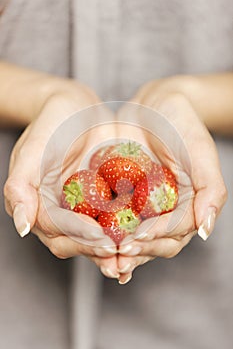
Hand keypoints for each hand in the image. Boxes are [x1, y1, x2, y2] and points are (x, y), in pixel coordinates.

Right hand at [4, 84, 120, 278]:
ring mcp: (85, 209)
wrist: (77, 108)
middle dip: (99, 249)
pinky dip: (130, 228)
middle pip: (78, 241)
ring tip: (135, 252)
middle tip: (121, 253)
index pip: (57, 230)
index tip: (101, 238)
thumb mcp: (32, 151)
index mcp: (41, 206)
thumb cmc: (51, 125)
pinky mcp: (106, 201)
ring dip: (116, 249)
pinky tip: (147, 232)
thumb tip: (22, 227)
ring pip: (99, 236)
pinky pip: (117, 218)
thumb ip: (20, 187)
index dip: (79, 236)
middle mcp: (62, 213)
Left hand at [115, 82, 226, 283]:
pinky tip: (89, 239)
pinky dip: (101, 231)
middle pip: (153, 242)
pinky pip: (110, 218)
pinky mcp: (120, 197)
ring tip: (103, 259)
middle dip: (137, 252)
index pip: (174, 232)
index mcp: (187, 205)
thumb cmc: (182, 124)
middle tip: (119, 257)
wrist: (153, 104)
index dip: (157, 239)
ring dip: (118, 251)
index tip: (138, 241)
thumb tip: (205, 230)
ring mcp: (141, 206)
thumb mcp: (200, 153)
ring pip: (131, 236)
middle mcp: (164, 211)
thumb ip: (210, 190)